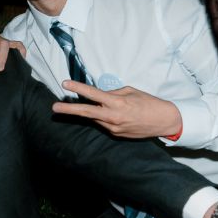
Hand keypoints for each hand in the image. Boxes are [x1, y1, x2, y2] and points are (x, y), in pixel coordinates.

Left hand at [52, 81, 182, 138]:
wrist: (163, 121)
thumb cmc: (148, 103)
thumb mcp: (130, 91)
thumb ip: (112, 93)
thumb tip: (100, 96)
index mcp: (117, 102)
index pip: (93, 94)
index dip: (78, 88)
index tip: (65, 83)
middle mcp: (113, 116)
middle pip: (86, 112)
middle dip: (69, 110)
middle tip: (54, 108)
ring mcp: (113, 127)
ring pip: (94, 118)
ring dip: (89, 111)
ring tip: (83, 107)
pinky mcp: (116, 134)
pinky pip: (103, 123)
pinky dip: (102, 117)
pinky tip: (110, 114)